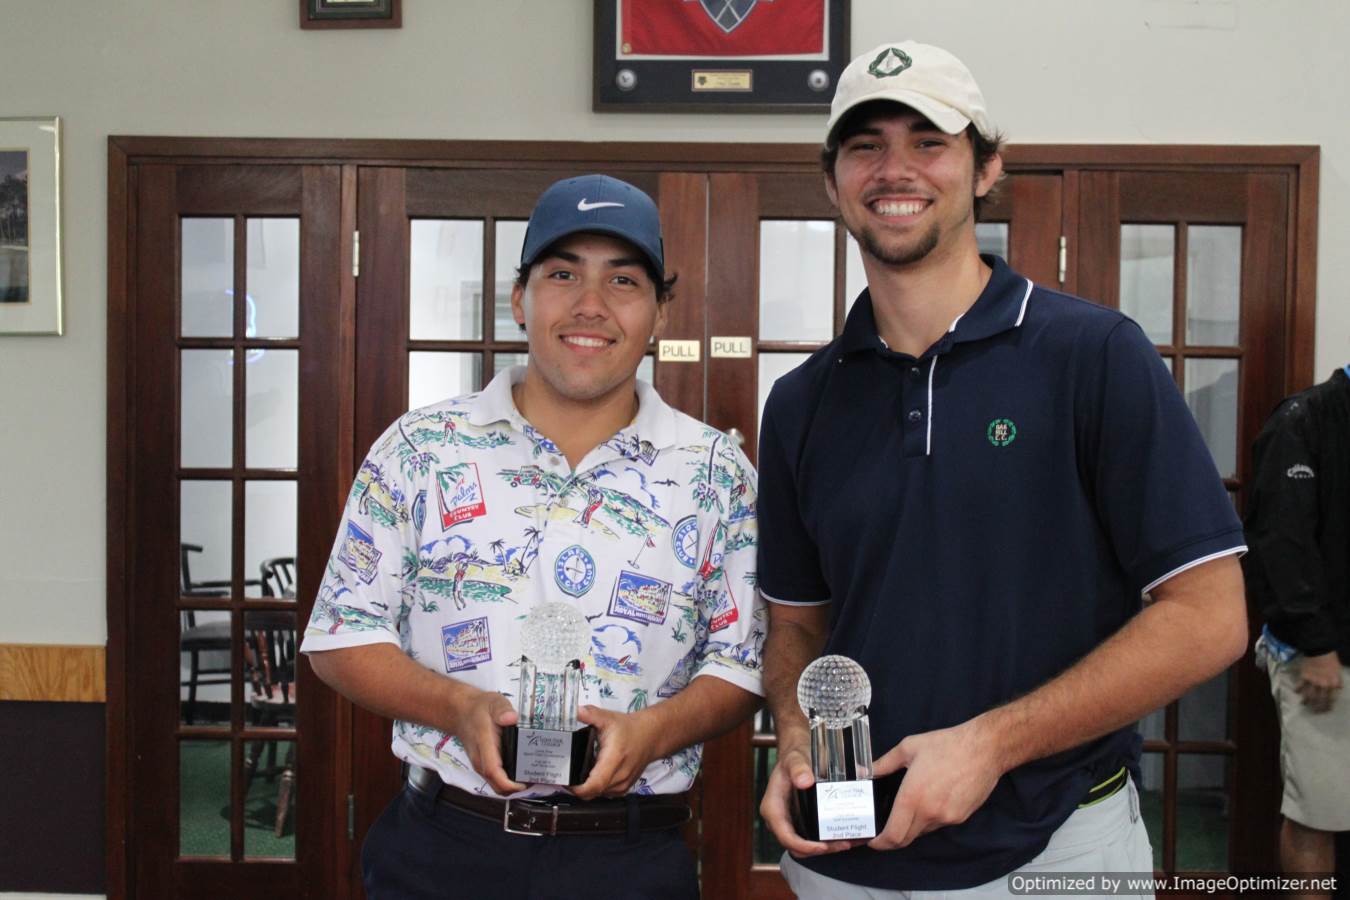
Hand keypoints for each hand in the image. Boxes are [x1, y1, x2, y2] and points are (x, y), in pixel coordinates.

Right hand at [450, 686, 522, 794]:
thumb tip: (511, 718)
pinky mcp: (484, 764)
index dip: (508, 783)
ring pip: (496, 784)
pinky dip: (509, 780)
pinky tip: (522, 770)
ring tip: (531, 775)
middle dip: (516, 788)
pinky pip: (496, 778)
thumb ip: (502, 709)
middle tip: (535, 779)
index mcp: (483, 745)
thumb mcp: (493, 702)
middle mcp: (480, 759)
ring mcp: (481, 764)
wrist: (461, 712)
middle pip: (496, 785)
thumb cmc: (478, 708)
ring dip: (513, 786)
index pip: (492, 771)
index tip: (524, 784)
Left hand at [571, 705, 662, 799]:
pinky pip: (604, 794)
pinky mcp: (623, 788)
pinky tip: (591, 776)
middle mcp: (619, 776)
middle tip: (566, 774)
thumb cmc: (629, 728)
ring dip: (586, 788)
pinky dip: (596, 788)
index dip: (577, 788)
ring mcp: (622, 785)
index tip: (565, 781)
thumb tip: (573, 711)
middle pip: (592, 793)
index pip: (594, 785)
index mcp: (613, 760)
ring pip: (598, 795)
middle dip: (576, 787)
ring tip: (577, 774)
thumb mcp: (607, 718)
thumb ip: (589, 714)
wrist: (650, 736)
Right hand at [757, 732, 859, 856]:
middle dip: (820, 850)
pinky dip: (828, 841)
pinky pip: (812, 838)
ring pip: (806, 846)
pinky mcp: (801, 822)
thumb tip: (805, 781)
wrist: (797, 754)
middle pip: (797, 846)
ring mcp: (790, 822)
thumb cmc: (794, 757)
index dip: (804, 846)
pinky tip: (847, 835)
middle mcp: (779, 819)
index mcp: (773, 808)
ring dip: (827, 848)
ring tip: (850, 841)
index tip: (823, 846)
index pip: (785, 836)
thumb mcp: (795, 759)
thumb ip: (798, 768)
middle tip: (844, 843)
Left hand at [868, 718, 1002, 849]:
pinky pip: (938, 825)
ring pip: (922, 832)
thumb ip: (883, 763)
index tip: (872, 841)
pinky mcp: (961, 817)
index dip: (880, 843)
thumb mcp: (908, 748)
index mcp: (912, 797)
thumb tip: (864, 771)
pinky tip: (929, 802)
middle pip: (905, 839)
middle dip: (891, 839)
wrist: (983, 749)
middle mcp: (929, 813)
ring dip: (911, 827)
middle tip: (882, 831)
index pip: (893, 835)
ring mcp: (947, 817)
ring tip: (906, 810)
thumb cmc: (945, 745)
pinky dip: (928, 820)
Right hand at [1296, 651, 1343, 712]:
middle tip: (1315, 712)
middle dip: (1318, 707)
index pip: (1331, 698)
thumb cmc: (1331, 660)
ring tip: (1305, 705)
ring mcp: (1313, 681)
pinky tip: (1296, 692)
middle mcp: (1323, 685)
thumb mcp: (1338, 671)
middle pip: (1320, 699)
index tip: (1327, 710)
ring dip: (1307, 701)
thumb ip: (1338, 681)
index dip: (1328, 705)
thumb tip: (1338, 688)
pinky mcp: (1304, 676)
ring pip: (1309, 694)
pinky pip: (1300, 684)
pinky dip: (1298, 689)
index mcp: (1333, 684)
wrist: (1320, 649)